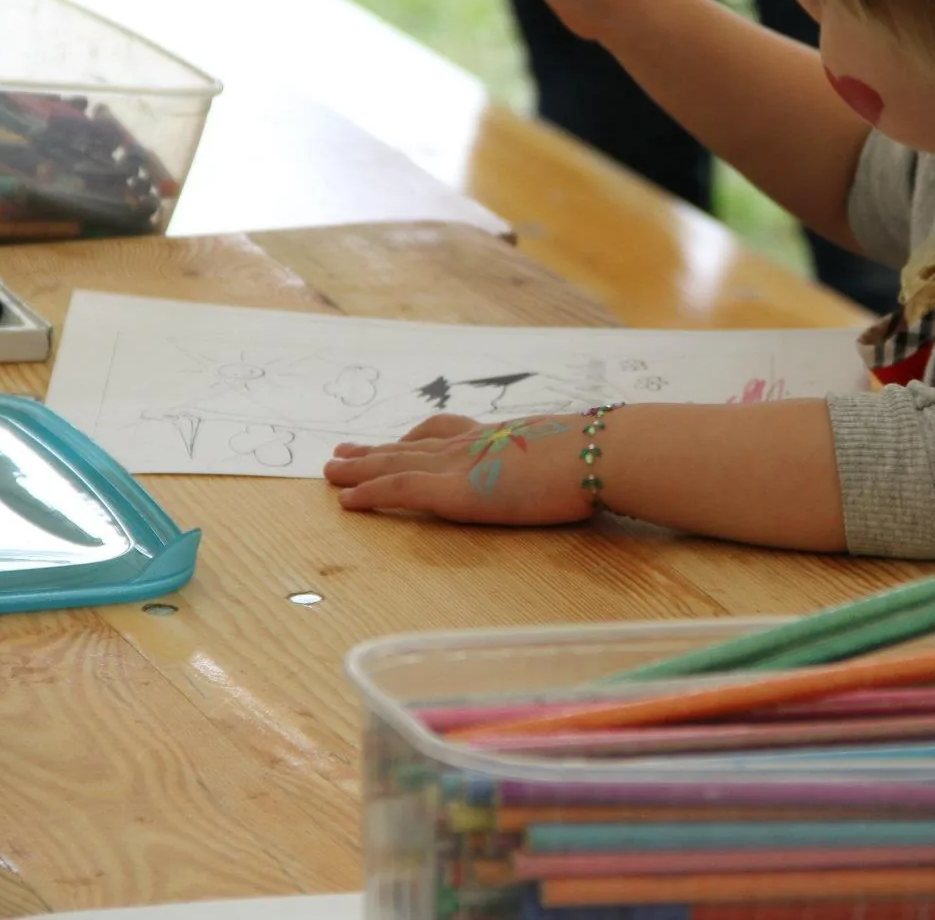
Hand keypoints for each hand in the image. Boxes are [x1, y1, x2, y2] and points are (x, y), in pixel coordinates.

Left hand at [324, 412, 595, 525]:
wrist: (598, 455)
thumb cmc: (601, 458)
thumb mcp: (576, 457)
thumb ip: (563, 464)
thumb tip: (585, 470)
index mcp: (502, 438)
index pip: (449, 433)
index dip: (417, 438)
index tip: (397, 440)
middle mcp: (474, 445)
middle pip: (412, 445)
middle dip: (376, 450)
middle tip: (344, 452)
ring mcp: (461, 465)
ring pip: (395, 462)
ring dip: (360, 468)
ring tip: (332, 471)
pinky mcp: (454, 491)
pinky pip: (399, 489)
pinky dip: (369, 492)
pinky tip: (346, 500)